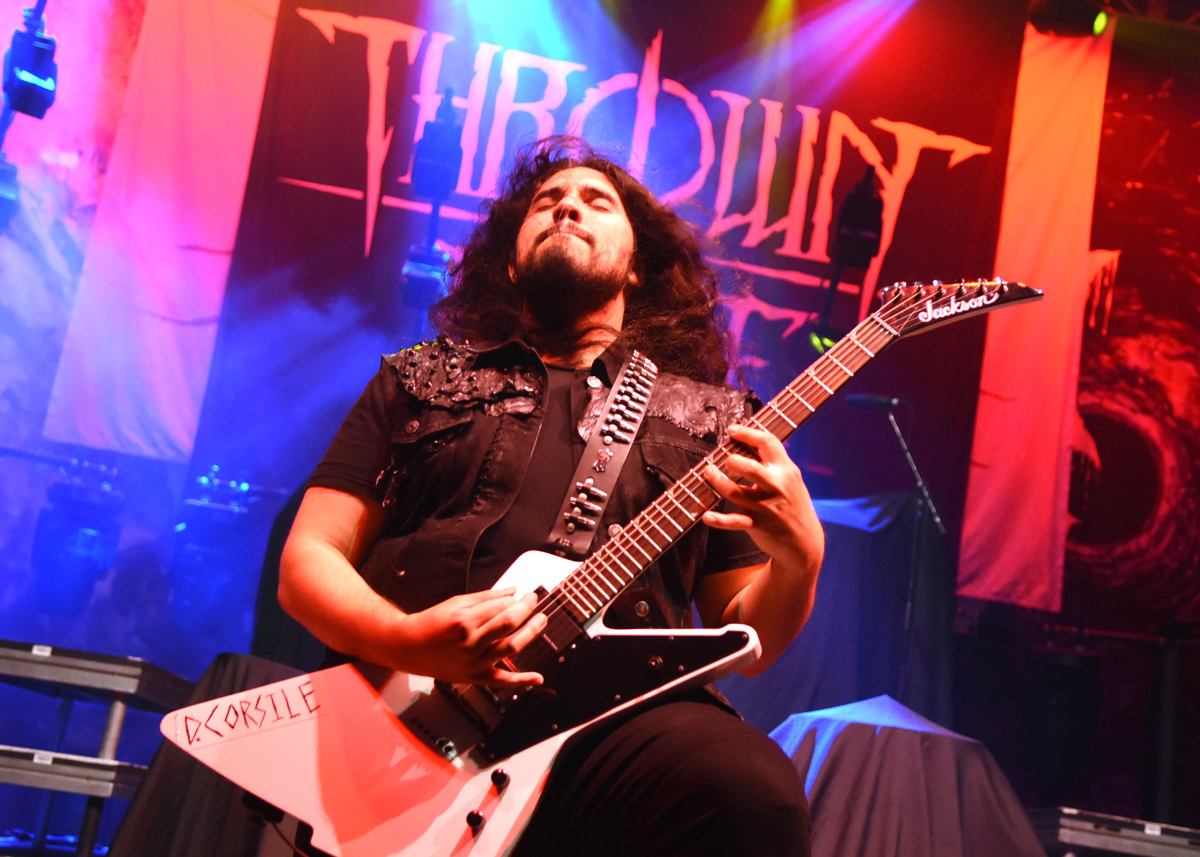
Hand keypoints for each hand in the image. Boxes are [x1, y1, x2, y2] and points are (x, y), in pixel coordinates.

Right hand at [395, 588, 547, 685]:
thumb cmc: (431, 623)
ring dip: (531, 633)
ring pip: (511, 647)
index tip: (523, 595)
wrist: (408, 648)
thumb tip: (512, 591)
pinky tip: (538, 678)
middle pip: (509, 624)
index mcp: (464, 621)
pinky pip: (502, 681)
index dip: (516, 600)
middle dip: (527, 609)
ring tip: (542, 620)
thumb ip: (486, 597)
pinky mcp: (475, 677)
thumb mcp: (456, 603)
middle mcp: (470, 642)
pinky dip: (522, 681)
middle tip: (535, 601)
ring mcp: (474, 662)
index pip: (501, 607)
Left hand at [700, 424, 822, 568]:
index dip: (747, 433)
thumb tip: (746, 444)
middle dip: (733, 460)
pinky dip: (719, 520)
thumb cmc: (793, 505)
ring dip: (717, 481)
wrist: (804, 542)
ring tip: (708, 472)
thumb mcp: (790, 480)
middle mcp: (776, 486)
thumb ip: (772, 465)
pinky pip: (733, 521)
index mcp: (786, 470)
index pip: (768, 443)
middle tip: (725, 459)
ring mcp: (765, 506)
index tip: (732, 430)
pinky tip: (706, 516)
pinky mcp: (756, 524)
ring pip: (734, 492)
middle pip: (750, 468)